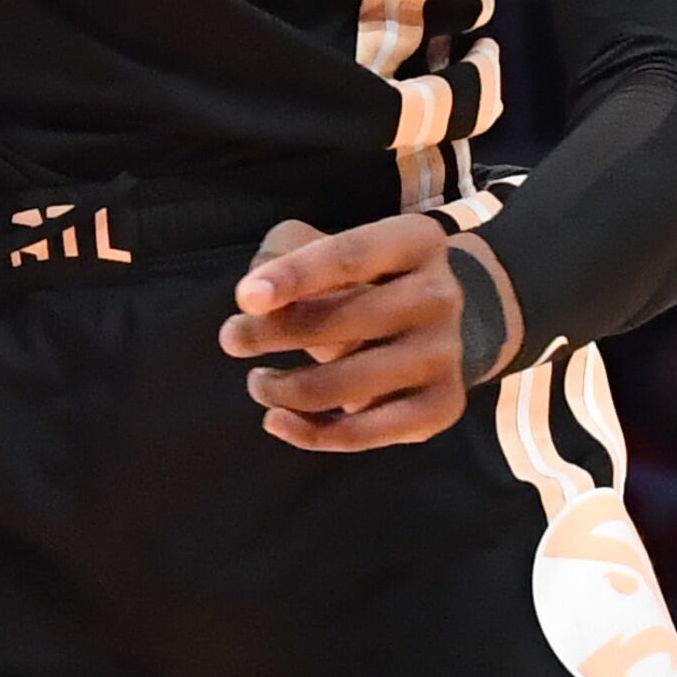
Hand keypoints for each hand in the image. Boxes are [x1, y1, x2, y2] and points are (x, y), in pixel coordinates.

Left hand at [221, 213, 501, 451]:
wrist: (439, 323)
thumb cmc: (364, 278)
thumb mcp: (327, 245)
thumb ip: (285, 256)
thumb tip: (256, 305)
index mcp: (416, 242)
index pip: (350, 257)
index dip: (295, 276)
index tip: (244, 299)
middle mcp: (440, 296)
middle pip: (344, 323)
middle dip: (273, 334)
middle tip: (232, 339)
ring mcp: (445, 354)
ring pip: (347, 385)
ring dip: (284, 388)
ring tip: (259, 382)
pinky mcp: (442, 406)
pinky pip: (364, 432)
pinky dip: (310, 433)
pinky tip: (276, 419)